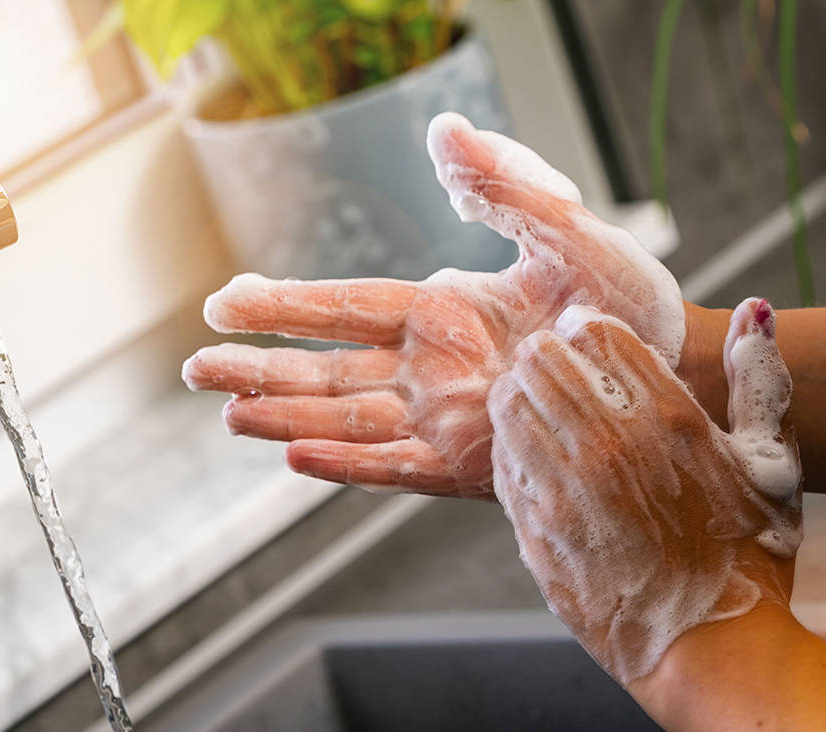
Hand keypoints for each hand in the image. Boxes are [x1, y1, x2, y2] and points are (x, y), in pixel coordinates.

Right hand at [183, 112, 683, 497]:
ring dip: (286, 418)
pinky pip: (395, 466)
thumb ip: (502, 187)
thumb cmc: (624, 299)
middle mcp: (427, 367)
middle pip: (326, 368)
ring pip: (346, 419)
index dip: (281, 305)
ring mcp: (441, 419)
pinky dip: (347, 464)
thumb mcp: (567, 231)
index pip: (342, 307)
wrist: (669, 373)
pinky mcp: (466, 465)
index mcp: (440, 310)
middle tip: (195, 367)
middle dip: (259, 368)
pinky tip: (295, 457)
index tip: (224, 302)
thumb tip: (443, 131)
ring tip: (228, 415)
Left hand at [487, 298, 801, 683]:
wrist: (704, 643)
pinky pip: (500, 459)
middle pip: (541, 360)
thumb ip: (756, 384)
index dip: (583, 326)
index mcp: (667, 420)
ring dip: (519, 393)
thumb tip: (751, 313)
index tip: (583, 334)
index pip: (596, 333)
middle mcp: (609, 447)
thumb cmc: (742, 554)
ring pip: (509, 404)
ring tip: (535, 400)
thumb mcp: (767, 464)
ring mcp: (563, 488)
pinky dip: (509, 443)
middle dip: (543, 354)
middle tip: (550, 361)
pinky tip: (530, 449)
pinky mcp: (533, 525)